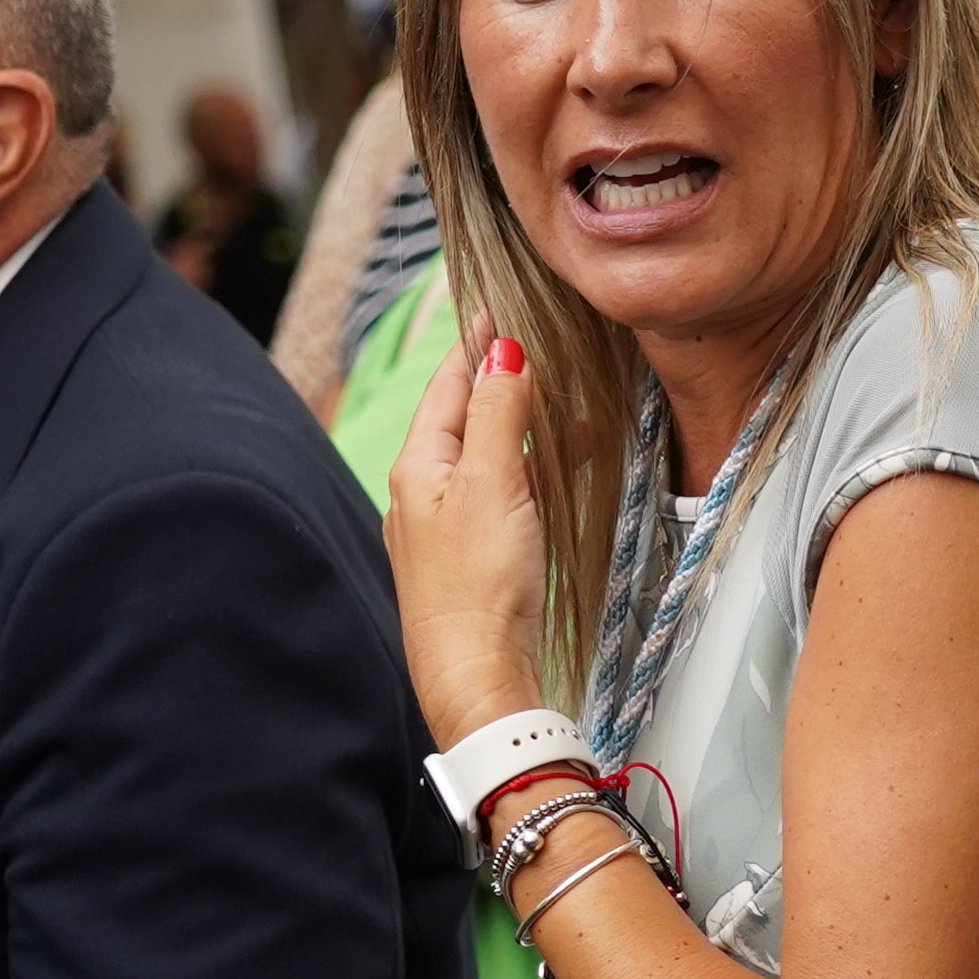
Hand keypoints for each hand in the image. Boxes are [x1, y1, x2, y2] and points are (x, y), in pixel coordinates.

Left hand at [385, 323, 561, 747]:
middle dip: (500, 374)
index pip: (449, 381)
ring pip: (486, 452)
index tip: (504, 300)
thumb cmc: (479, 585)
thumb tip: (503, 347)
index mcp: (418, 464)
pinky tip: (556, 462)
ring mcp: (447, 525)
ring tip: (559, 388)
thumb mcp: (494, 484)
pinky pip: (501, 489)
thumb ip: (501, 413)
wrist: (479, 679)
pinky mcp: (474, 556)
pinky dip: (529, 464)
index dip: (479, 340)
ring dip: (520, 419)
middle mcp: (424, 490)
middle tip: (540, 333)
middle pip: (464, 413)